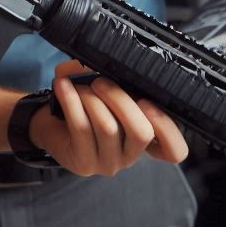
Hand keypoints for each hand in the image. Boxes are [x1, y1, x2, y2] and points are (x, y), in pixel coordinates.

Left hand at [29, 60, 187, 175]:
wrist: (50, 124)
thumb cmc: (84, 105)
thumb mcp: (103, 89)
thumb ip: (110, 75)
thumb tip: (97, 63)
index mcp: (146, 137)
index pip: (174, 150)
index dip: (167, 128)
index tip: (147, 102)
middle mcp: (131, 154)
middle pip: (141, 132)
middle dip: (120, 99)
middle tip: (99, 81)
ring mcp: (108, 163)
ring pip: (108, 128)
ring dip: (91, 98)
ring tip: (78, 85)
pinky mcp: (83, 163)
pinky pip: (81, 128)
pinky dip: (71, 101)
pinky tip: (62, 86)